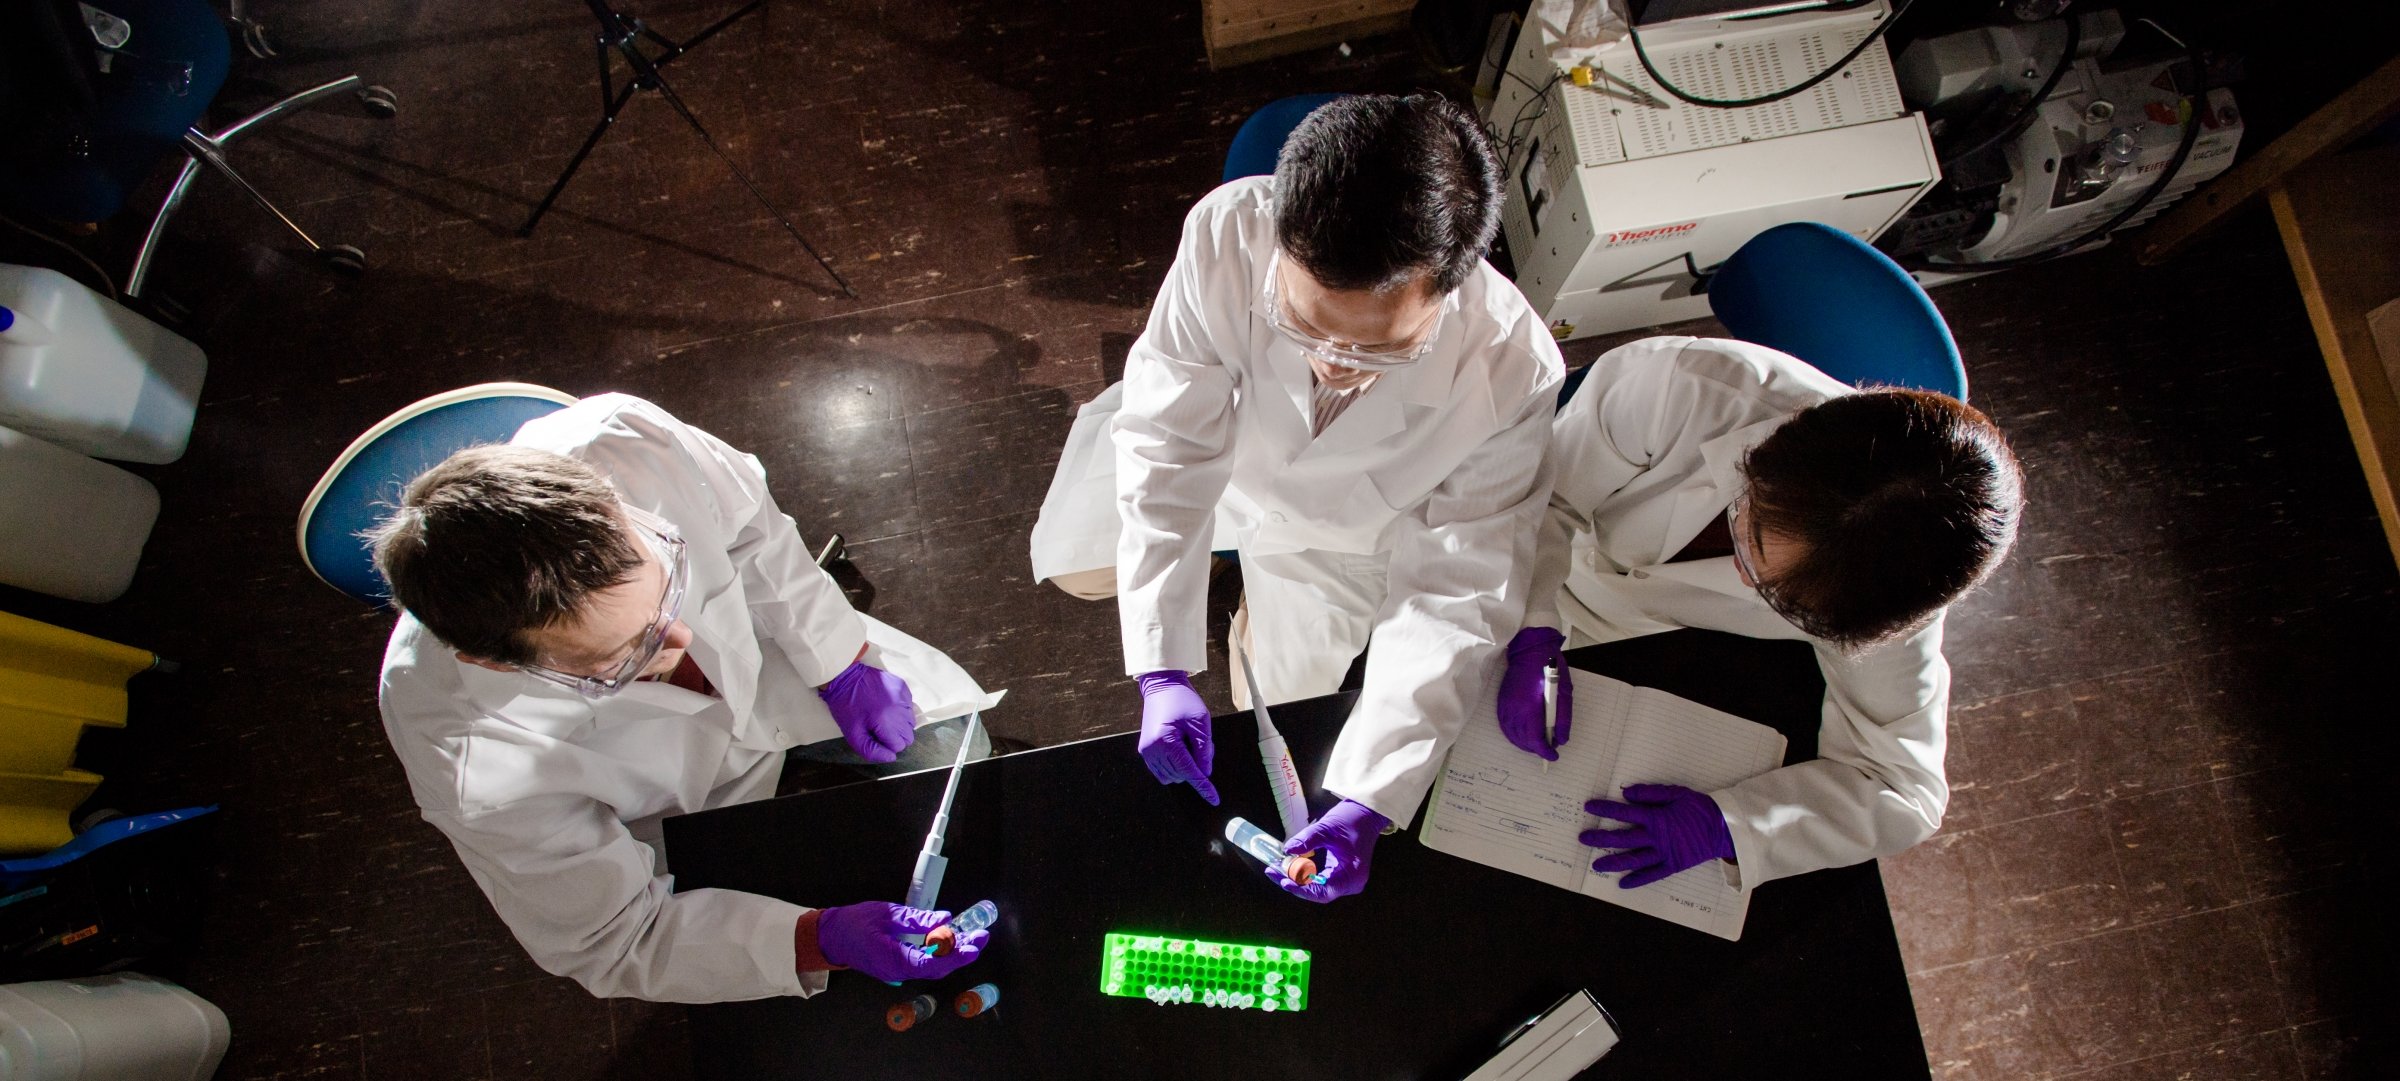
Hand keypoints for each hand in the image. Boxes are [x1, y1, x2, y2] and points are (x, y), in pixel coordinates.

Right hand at [816, 902, 985, 982]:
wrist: (831, 937)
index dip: (957, 955)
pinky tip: (949, 940)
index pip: (933, 963)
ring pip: (931, 966)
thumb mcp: (887, 914)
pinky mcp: (896, 967)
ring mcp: (897, 972)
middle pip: (937, 967)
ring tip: (970, 935)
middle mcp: (898, 971)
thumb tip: (945, 919)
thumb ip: (917, 919)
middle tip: (981, 936)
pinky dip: (938, 953)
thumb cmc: (854, 923)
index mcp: (894, 959)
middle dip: (962, 953)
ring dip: (952, 953)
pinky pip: (922, 963)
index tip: (976, 944)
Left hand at [819, 661, 916, 762]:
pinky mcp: (903, 687)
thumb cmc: (846, 708)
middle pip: (909, 735)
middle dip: (895, 736)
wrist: (845, 677)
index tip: (875, 736)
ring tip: (883, 716)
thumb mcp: (853, 735)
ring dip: (899, 723)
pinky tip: (886, 704)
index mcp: (886, 722)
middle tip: (879, 728)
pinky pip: (909, 706)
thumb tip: (892, 757)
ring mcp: (903, 696)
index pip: (900, 745)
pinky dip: (901, 709)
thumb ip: (872, 751)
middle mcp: (900, 709)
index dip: (887, 744)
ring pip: (911, 721)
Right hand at [1135, 670, 1218, 804]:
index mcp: (1166, 741)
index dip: (1203, 786)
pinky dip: (1174, 767)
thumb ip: (1204, 748)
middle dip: (1195, 766)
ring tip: (1188, 743)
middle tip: (1200, 743)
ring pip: (1171, 776)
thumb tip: (1205, 772)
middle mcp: (1152, 749)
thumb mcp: (1201, 721)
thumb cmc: (1182, 700)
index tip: (1214, 799)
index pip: (1189, 771)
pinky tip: (1180, 750)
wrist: (1162, 687)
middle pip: (1181, 774)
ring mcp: (1146, 751)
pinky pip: (1161, 772)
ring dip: (1184, 767)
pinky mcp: (1145, 751)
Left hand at [1273, 799, 1389, 902]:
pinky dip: (1305, 873)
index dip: (1301, 889)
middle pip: (1318, 891)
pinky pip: (1321, 879)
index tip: (1284, 881)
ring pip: (1318, 886)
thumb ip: (1306, 840)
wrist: (1367, 813)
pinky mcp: (1342, 874)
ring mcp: (1347, 880)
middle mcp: (1351, 883)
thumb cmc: (1352, 820)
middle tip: (1273, 872)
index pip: (1323, 892)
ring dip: (1298, 878)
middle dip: (1295, 883)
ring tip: (1277, 869)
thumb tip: (1287, 850)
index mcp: (1351, 875)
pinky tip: (1291, 865)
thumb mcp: (1327, 828)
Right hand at [1498, 627, 1570, 759]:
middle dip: (1536, 749)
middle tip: (1548, 749)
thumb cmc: (1550, 667)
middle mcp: (1515, 709)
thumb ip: (1563, 718)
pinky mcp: (1502, 702)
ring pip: (1512, 735)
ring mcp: (1506, 706)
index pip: (1535, 738)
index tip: (1553, 755)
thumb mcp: (1565, 692)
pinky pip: (1505, 726)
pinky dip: (1514, 735)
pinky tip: (1522, 736)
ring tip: (1536, 745)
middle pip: (1523, 740)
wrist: (1528, 649)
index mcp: (1531, 706)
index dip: (1545, 751)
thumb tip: (1561, 739)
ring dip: (1524, 744)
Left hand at [1581, 783, 1733, 888]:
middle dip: (1601, 838)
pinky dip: (1638, 880)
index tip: (1589, 807)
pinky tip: (1622, 884)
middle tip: (1583, 839)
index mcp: (1656, 818)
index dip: (1605, 810)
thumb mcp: (1676, 793)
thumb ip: (1651, 794)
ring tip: (1596, 866)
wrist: (1724, 828)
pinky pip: (1652, 875)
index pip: (1624, 813)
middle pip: (1623, 839)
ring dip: (1613, 862)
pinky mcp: (1673, 866)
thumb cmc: (1699, 808)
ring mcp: (1664, 854)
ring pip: (1634, 859)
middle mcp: (1656, 838)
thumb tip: (1626, 794)